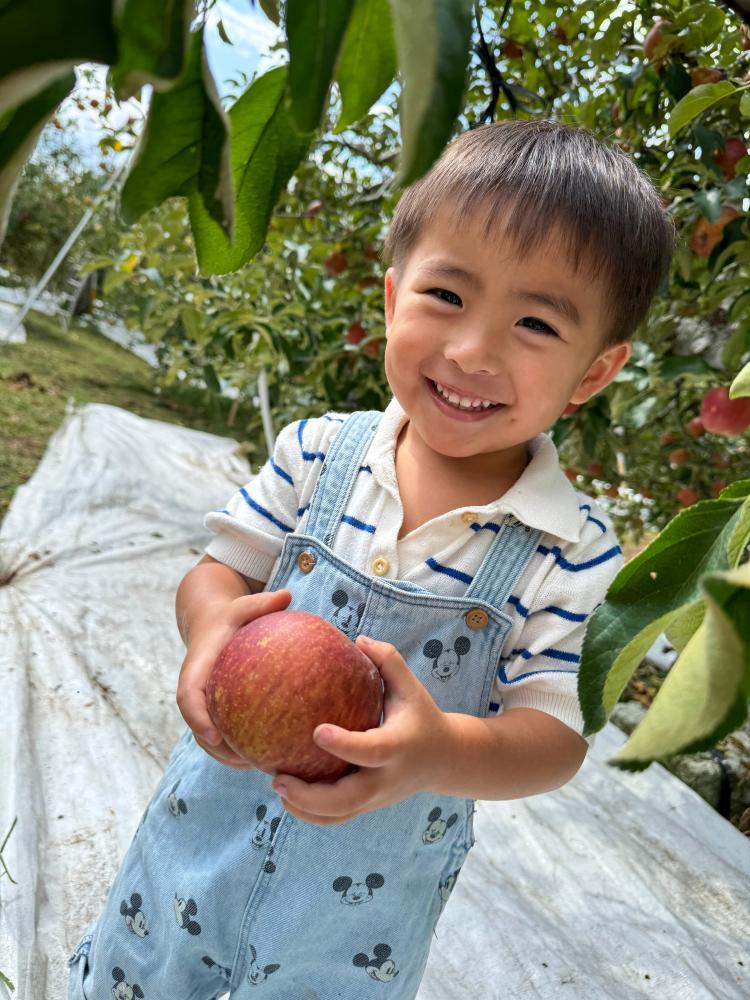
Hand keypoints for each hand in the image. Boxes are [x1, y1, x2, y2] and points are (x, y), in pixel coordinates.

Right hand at [176, 588, 291, 767]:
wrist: (212, 624)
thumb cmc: (231, 616)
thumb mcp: (243, 606)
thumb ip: (261, 603)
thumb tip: (287, 595)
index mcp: (197, 668)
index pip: (188, 696)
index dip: (197, 718)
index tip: (214, 736)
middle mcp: (196, 691)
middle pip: (197, 728)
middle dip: (218, 749)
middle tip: (247, 761)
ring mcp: (204, 705)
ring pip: (208, 740)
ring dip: (229, 757)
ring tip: (260, 767)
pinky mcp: (215, 712)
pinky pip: (223, 737)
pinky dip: (239, 751)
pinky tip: (269, 759)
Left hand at [271, 635, 449, 824]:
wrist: (445, 760)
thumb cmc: (422, 716)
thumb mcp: (411, 687)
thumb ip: (388, 661)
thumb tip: (356, 639)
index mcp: (398, 747)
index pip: (371, 751)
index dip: (344, 744)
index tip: (316, 730)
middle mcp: (387, 779)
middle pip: (348, 799)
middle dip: (310, 794)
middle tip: (278, 778)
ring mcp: (377, 798)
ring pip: (339, 815)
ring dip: (305, 808)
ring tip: (277, 786)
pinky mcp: (369, 806)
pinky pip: (337, 818)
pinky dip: (311, 812)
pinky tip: (287, 794)